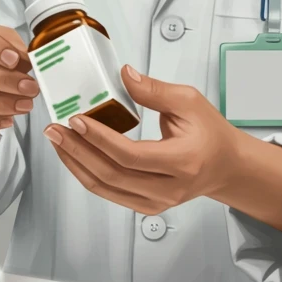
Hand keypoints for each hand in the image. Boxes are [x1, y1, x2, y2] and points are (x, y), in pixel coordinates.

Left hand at [43, 65, 240, 215]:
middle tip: (55, 129)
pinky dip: (87, 174)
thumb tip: (124, 75)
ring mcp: (156, 202)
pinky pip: (110, 193)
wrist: (226, 166)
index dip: (100, 138)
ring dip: (76, 164)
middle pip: (112, 175)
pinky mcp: (146, 207)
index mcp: (182, 161)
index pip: (131, 156)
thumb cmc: (211, 133)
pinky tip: (74, 155)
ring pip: (105, 188)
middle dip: (77, 151)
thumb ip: (154, 90)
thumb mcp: (189, 101)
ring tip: (57, 141)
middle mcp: (169, 188)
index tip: (77, 119)